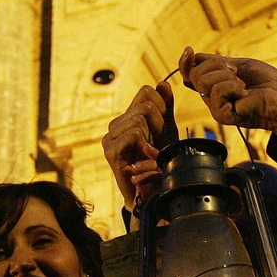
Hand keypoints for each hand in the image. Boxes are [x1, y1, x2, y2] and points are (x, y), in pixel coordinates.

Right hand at [102, 82, 172, 206]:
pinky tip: (145, 157)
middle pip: (145, 103)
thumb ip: (165, 108)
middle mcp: (115, 125)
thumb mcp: (166, 131)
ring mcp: (110, 138)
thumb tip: (163, 84)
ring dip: (153, 136)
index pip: (146, 91)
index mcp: (127, 118)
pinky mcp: (111, 152)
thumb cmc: (159, 163)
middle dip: (160, 123)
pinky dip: (146, 144)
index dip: (162, 105)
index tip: (163, 126)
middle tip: (157, 142)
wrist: (153, 193)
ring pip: (140, 117)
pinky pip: (134, 133)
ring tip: (150, 151)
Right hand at [180, 47, 276, 134]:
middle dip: (216, 66)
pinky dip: (233, 87)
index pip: (188, 73)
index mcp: (213, 84)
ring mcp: (214, 107)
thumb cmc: (266, 83)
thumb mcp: (239, 64)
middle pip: (194, 74)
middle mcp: (210, 97)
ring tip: (242, 85)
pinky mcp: (221, 115)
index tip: (190, 50)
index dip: (185, 61)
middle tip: (237, 73)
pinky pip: (217, 90)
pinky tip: (244, 94)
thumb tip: (190, 53)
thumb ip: (215, 61)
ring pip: (203, 81)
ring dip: (226, 77)